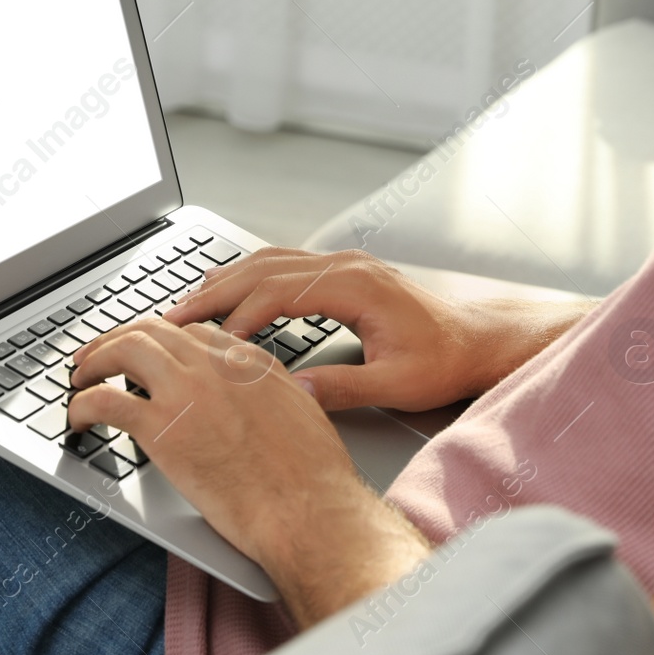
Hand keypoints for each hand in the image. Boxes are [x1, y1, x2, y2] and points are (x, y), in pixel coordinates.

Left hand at [67, 318, 430, 625]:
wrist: (307, 508)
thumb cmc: (311, 478)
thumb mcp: (302, 413)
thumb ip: (273, 395)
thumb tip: (259, 402)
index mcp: (252, 361)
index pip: (193, 333)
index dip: (161, 340)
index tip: (146, 354)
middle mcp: (217, 365)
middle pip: (154, 330)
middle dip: (118, 338)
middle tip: (98, 356)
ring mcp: (187, 391)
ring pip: (124, 349)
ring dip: (94, 360)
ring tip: (80, 379)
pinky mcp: (161, 428)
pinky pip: (105, 400)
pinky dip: (82, 404)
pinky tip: (78, 420)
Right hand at [164, 248, 593, 411]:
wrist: (485, 337)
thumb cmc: (448, 359)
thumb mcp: (399, 383)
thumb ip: (344, 387)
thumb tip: (293, 393)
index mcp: (356, 287)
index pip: (278, 293)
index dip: (236, 316)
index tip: (203, 341)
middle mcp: (346, 267)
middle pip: (263, 269)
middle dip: (214, 292)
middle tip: (169, 318)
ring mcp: (345, 265)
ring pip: (270, 261)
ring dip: (225, 280)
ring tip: (184, 305)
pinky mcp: (345, 273)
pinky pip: (285, 264)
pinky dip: (248, 276)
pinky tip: (227, 293)